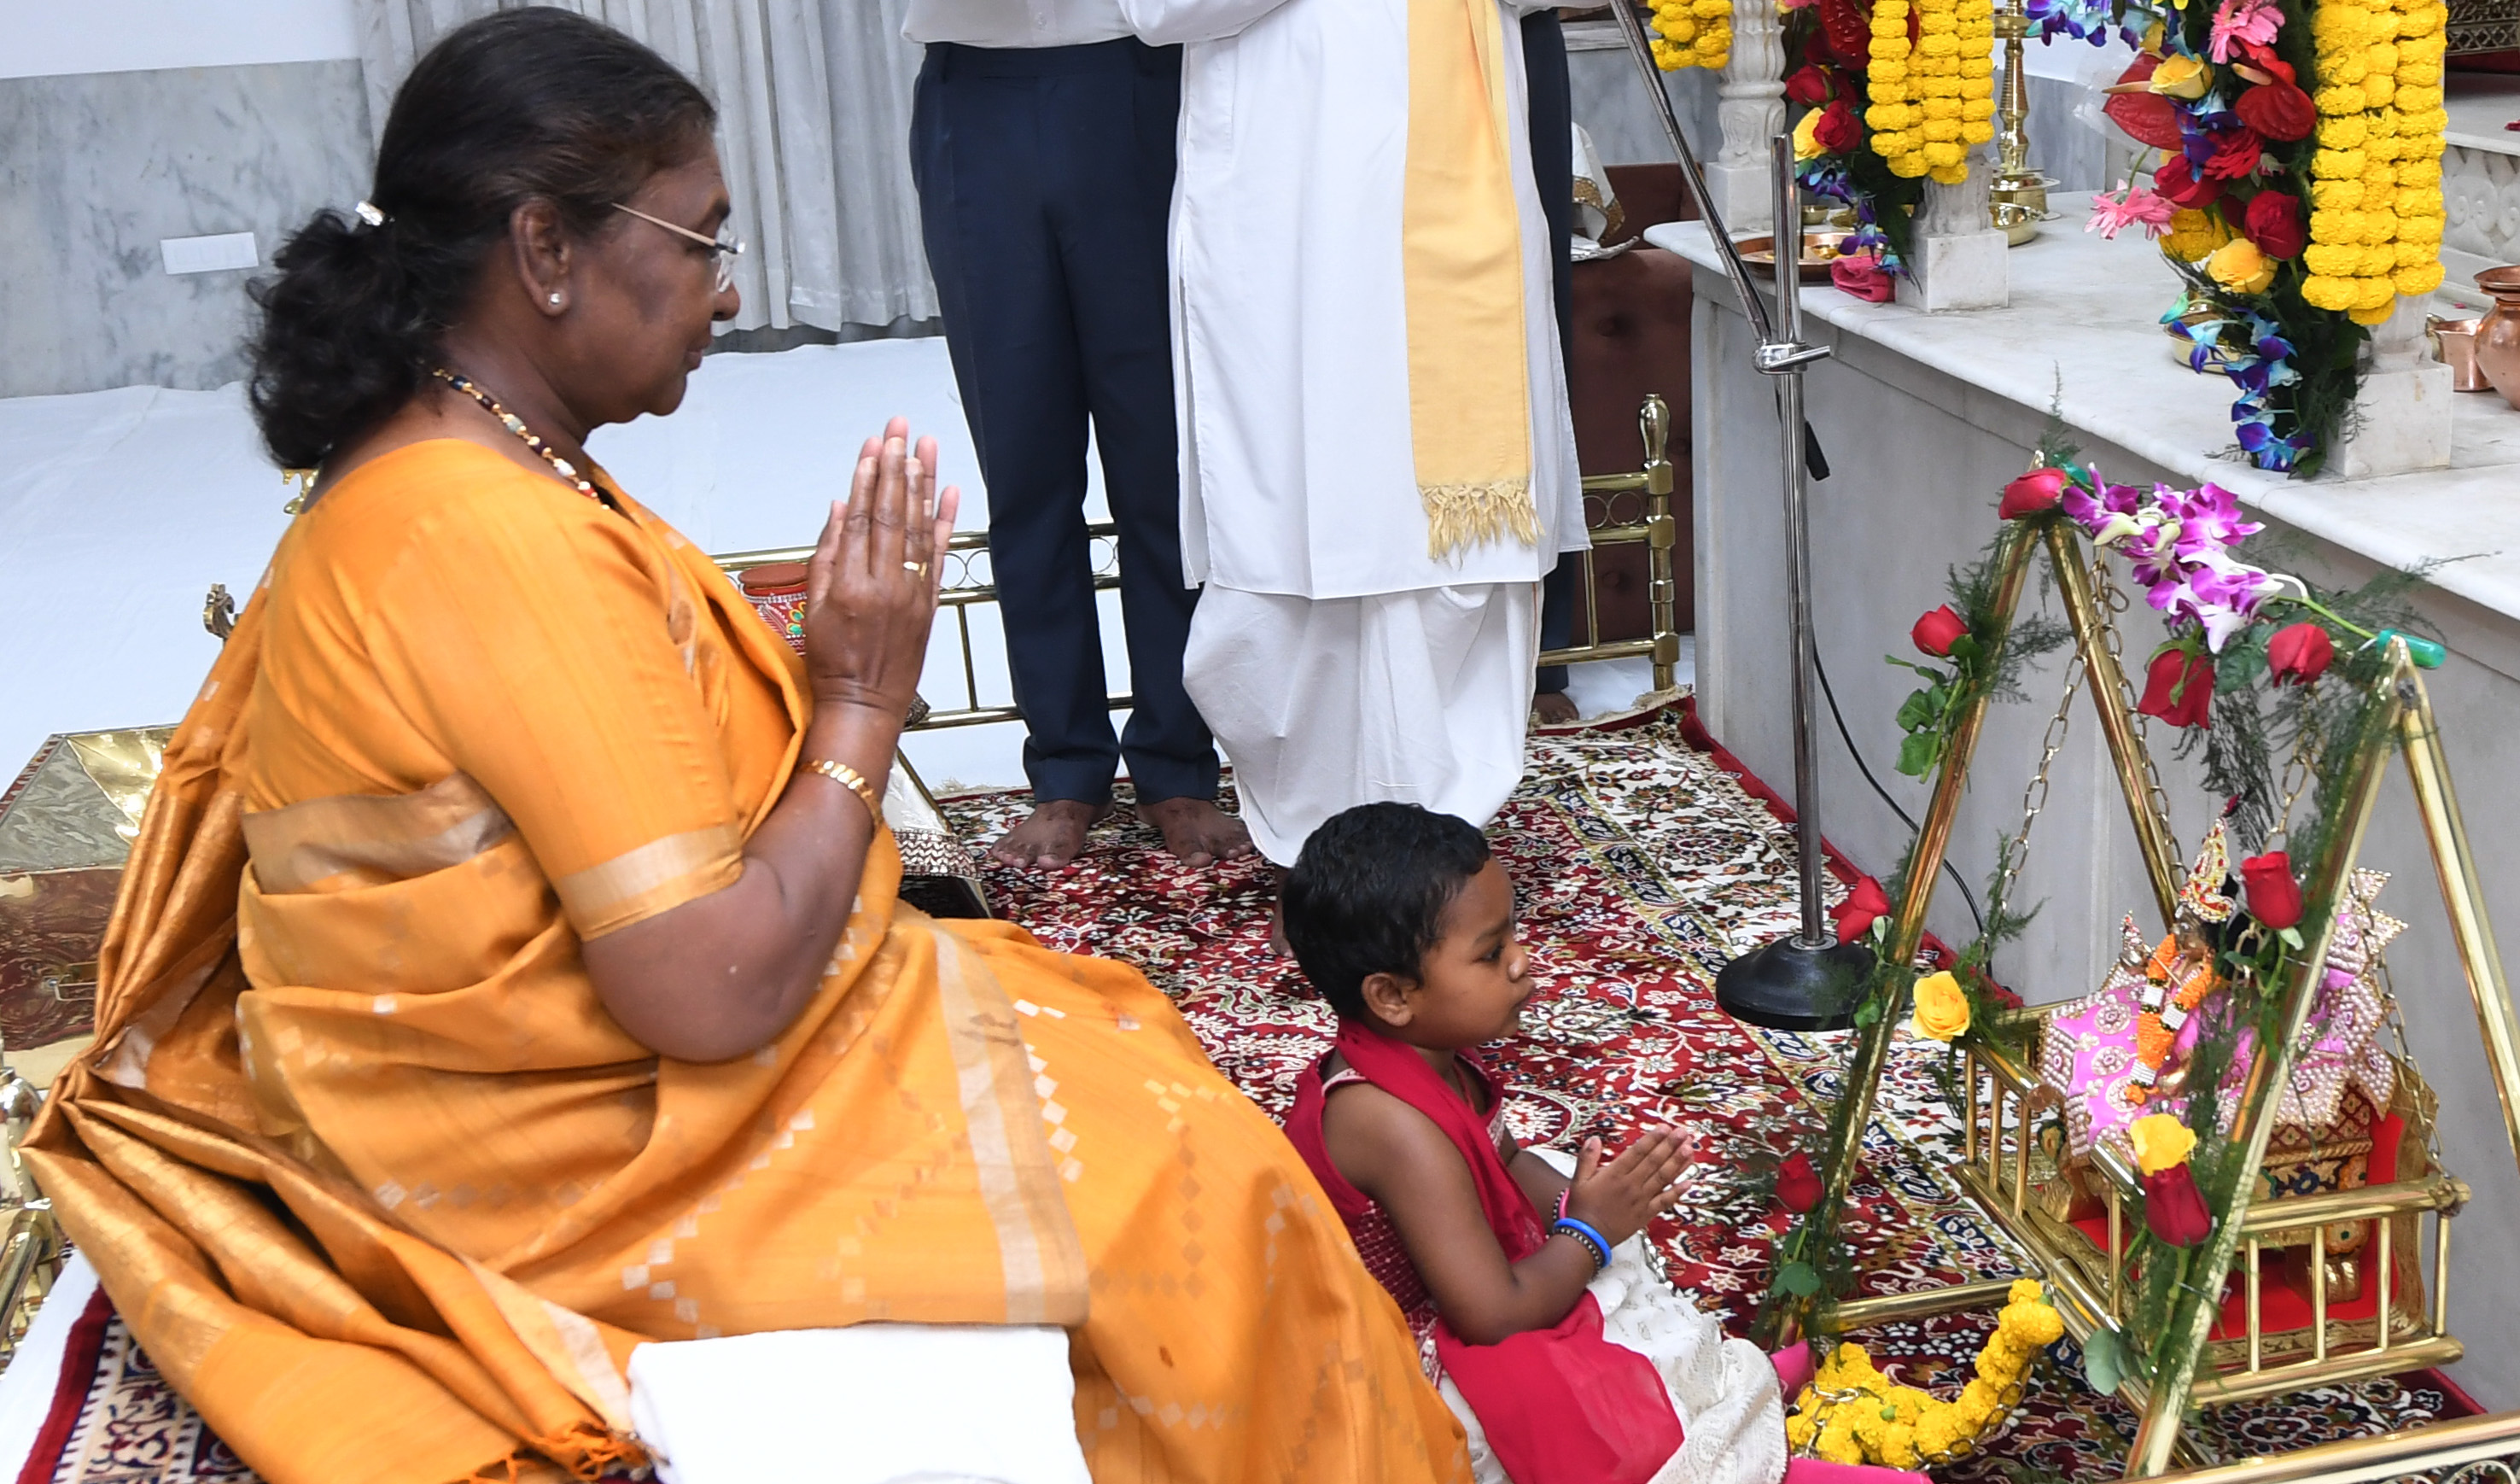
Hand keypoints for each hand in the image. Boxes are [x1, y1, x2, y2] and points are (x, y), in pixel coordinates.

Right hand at [802, 417, 960, 721]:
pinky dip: (947, 522)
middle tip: (899, 430)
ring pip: (919, 527)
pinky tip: (950, 492)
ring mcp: (912, 593)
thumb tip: (841, 508)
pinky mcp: (930, 603)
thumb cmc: (833, 662)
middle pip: (893, 514)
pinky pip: (941, 555)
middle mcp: (885, 584)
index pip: (862, 519)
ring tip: (925, 447)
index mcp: (849, 584)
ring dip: (923, 484)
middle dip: (896, 467)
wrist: (865, 705)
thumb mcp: (812, 608)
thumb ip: (826, 554)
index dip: (868, 479)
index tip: (872, 447)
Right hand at [1563, 1128, 1689, 1248]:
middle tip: (1684, 1133)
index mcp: (1614, 1174)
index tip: (1665, 1128)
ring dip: (1678, 1163)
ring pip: (1663, 1178)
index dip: (1653, 1139)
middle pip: (1654, 1162)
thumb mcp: (1578, 1180)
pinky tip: (1689, 1182)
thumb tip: (1594, 1139)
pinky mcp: (1646, 1214)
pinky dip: (1677, 1192)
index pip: (1637, 1152)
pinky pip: (1665, 1201)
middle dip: (1670, 1146)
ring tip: (1690, 1150)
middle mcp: (1631, 1185)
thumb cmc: (1581, 1208)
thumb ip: (1587, 1158)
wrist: (1587, 1238)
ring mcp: (1641, 1200)